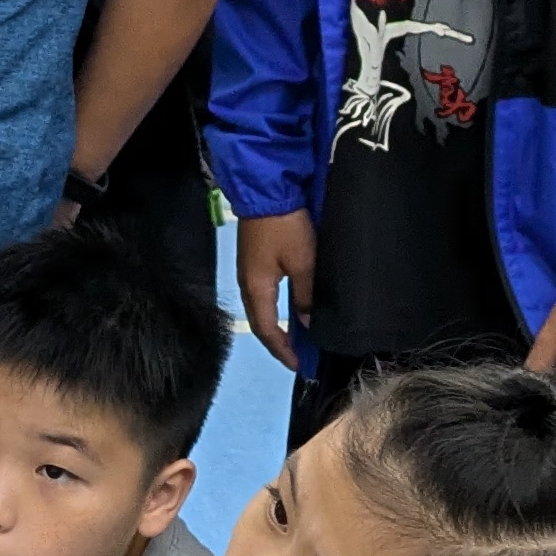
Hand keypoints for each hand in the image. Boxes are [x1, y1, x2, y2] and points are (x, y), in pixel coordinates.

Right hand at [235, 211, 314, 371]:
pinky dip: (277, 309)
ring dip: (278, 326)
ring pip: (262, 309)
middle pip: (261, 323)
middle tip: (298, 356)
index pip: (267, 330)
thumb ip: (305, 295)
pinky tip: (291, 309)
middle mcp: (248, 285)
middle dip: (279, 343)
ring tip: (297, 337)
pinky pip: (264, 295)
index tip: (299, 365)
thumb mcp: (303, 262)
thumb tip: (307, 322)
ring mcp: (249, 272)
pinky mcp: (255, 260)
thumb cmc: (285, 227)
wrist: (267, 190)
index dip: (282, 350)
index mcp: (257, 289)